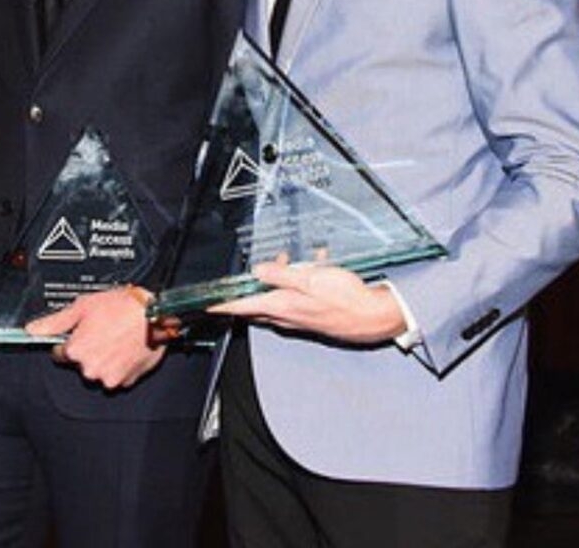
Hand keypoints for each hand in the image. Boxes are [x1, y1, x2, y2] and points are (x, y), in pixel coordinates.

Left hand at [25, 287, 165, 388]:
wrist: (156, 316)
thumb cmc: (123, 307)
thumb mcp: (84, 305)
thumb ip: (56, 321)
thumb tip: (34, 329)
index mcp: (77, 350)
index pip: (59, 353)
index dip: (68, 340)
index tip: (78, 333)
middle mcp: (90, 368)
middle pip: (80, 363)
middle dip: (88, 349)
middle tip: (101, 330)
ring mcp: (109, 377)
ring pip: (99, 370)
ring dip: (104, 358)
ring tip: (115, 337)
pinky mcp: (126, 381)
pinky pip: (117, 374)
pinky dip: (119, 364)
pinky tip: (125, 347)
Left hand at [208, 260, 406, 343]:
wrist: (373, 318)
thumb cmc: (346, 300)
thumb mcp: (311, 279)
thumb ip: (282, 274)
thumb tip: (258, 270)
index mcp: (282, 306)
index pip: (242, 306)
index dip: (221, 304)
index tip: (205, 304)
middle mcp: (286, 316)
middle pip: (255, 303)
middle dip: (248, 286)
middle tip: (243, 271)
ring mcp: (298, 319)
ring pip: (274, 299)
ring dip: (275, 280)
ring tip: (284, 260)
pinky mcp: (310, 317)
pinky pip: (292, 298)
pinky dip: (293, 284)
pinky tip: (308, 268)